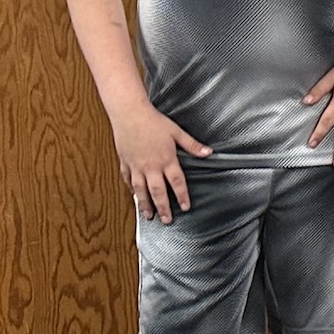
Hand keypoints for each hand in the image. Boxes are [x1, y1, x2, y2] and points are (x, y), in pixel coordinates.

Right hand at [110, 104, 210, 221]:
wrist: (129, 113)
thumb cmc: (153, 121)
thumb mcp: (176, 132)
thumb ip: (192, 145)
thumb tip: (209, 153)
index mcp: (166, 159)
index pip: (177, 183)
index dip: (182, 196)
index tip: (185, 207)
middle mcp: (151, 166)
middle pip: (158, 192)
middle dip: (163, 208)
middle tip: (167, 220)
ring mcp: (136, 166)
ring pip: (140, 190)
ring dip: (145, 204)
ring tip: (149, 216)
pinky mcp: (125, 162)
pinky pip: (128, 179)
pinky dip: (131, 189)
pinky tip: (134, 196)